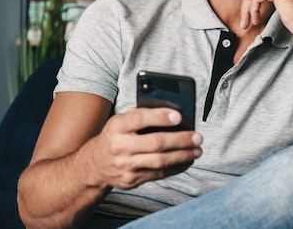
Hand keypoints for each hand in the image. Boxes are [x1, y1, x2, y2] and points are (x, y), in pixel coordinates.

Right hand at [87, 108, 202, 190]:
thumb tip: (171, 113)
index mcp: (116, 126)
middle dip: (180, 140)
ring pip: (159, 161)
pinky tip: (186, 161)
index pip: (138, 119)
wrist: (95, 164)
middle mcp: (119, 146)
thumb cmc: (115, 137)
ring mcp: (125, 165)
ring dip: (182, 156)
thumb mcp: (120, 121)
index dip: (159, 117)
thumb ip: (141, 115)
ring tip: (197, 150)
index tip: (178, 116)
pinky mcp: (131, 180)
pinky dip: (176, 167)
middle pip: (155, 143)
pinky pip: (158, 174)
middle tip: (197, 137)